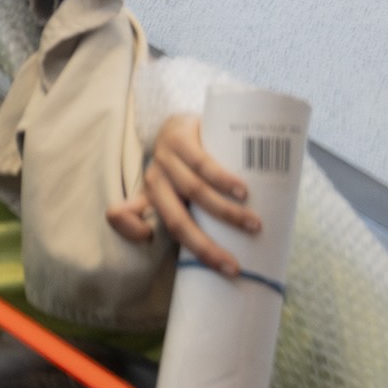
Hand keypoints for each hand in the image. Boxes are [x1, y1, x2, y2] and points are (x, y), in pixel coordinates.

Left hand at [107, 113, 262, 276]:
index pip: (134, 222)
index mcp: (149, 197)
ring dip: (225, 211)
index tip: (171, 255)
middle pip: (176, 221)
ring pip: (194, 191)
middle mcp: (153, 179)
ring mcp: (165, 157)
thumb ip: (151, 215)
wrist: (184, 122)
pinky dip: (222, 180)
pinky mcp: (180, 137)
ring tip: (253, 224)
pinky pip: (202, 163)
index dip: (136, 238)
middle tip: (234, 266)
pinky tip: (241, 190)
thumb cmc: (178, 166)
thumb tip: (151, 243)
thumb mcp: (164, 191)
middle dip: (204, 247)